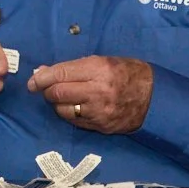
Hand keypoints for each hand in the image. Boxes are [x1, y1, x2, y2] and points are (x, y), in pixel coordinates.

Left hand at [26, 56, 153, 133]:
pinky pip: (74, 121)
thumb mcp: (103, 61)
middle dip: (47, 91)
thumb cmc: (128, 73)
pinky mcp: (100, 126)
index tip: (33, 80)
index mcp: (99, 69)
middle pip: (57, 93)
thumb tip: (45, 72)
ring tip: (63, 97)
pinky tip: (74, 107)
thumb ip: (74, 67)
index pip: (60, 74)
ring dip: (57, 104)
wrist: (155, 97)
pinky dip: (69, 114)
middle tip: (46, 88)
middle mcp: (98, 91)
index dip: (41, 77)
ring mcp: (99, 111)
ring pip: (63, 110)